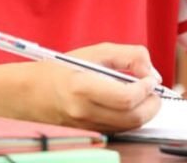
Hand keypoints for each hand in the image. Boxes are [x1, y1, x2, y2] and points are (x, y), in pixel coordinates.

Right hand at [29, 43, 162, 132]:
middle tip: (153, 90)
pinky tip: (130, 104)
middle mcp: (84, 112)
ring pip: (129, 127)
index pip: (126, 98)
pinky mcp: (90, 134)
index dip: (146, 89)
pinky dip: (131, 118)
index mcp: (83, 88)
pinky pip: (120, 130)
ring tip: (143, 95)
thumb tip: (151, 72)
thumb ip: (130, 56)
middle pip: (133, 118)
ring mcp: (87, 127)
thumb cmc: (64, 69)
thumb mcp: (97, 52)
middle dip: (152, 104)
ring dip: (145, 112)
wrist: (32, 93)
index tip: (151, 79)